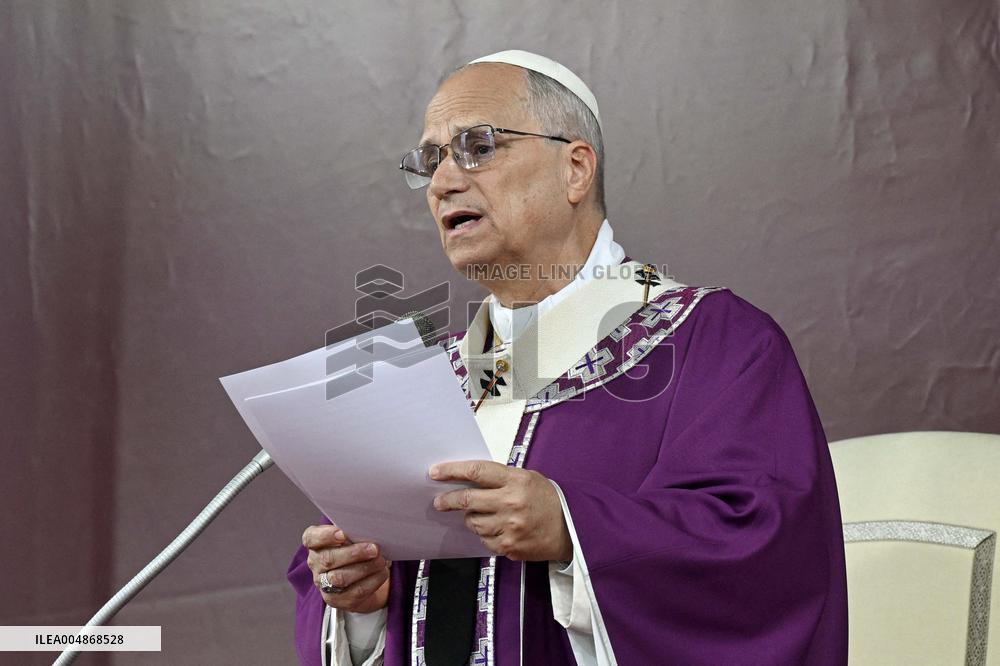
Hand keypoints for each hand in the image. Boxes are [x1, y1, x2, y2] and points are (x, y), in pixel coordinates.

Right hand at [302, 524, 390, 612]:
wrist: (360, 578)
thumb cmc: (355, 549)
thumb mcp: (351, 538)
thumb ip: (354, 533)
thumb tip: (370, 530)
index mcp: (315, 545)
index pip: (311, 538)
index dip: (325, 536)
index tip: (343, 533)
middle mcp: (316, 564)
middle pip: (328, 559)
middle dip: (353, 553)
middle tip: (374, 548)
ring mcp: (324, 584)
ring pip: (340, 578)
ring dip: (364, 568)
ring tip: (381, 561)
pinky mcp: (337, 600)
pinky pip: (355, 592)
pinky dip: (372, 581)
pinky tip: (382, 572)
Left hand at [430, 460, 572, 561]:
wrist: (571, 529)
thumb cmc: (547, 500)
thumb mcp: (527, 478)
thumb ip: (500, 478)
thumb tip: (468, 479)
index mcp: (516, 481)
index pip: (476, 472)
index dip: (452, 471)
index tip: (436, 472)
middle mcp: (511, 503)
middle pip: (467, 500)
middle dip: (448, 500)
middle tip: (439, 502)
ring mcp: (509, 527)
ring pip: (473, 523)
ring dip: (471, 519)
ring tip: (483, 515)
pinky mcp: (509, 546)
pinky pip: (484, 540)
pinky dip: (485, 535)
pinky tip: (498, 529)